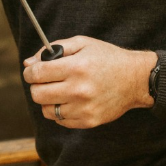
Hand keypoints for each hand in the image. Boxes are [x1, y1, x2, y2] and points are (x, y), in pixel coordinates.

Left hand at [22, 36, 156, 128]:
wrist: (136, 79)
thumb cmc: (107, 58)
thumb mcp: (82, 44)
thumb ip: (53, 50)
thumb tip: (28, 63)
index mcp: (76, 67)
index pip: (36, 74)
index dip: (29, 72)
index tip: (32, 71)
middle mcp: (79, 89)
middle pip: (38, 94)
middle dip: (36, 86)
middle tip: (45, 81)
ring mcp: (84, 108)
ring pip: (47, 110)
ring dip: (48, 100)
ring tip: (59, 91)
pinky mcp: (89, 121)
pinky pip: (60, 120)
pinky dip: (60, 111)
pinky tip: (70, 100)